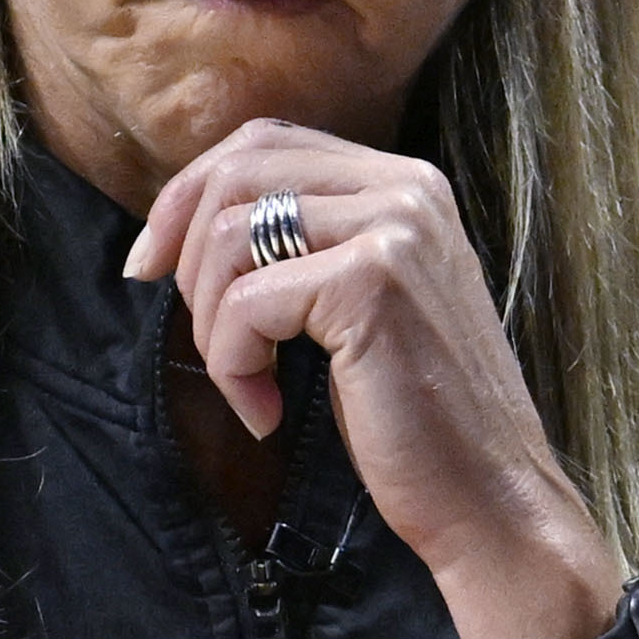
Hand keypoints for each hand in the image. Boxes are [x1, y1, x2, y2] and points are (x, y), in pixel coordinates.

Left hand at [121, 118, 619, 638]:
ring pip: (229, 236)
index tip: (150, 265)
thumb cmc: (411, 418)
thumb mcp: (352, 306)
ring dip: (212, 326)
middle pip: (238, 170)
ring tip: (249, 387)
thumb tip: (180, 223)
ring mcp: (394, 228)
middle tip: (207, 340)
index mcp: (403, 183)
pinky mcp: (371, 283)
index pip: (265, 141)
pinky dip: (232, 367)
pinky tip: (267, 414)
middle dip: (188, 258)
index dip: (188, 193)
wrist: (489, 497)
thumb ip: (299, 245)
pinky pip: (246, 303)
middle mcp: (406, 187)